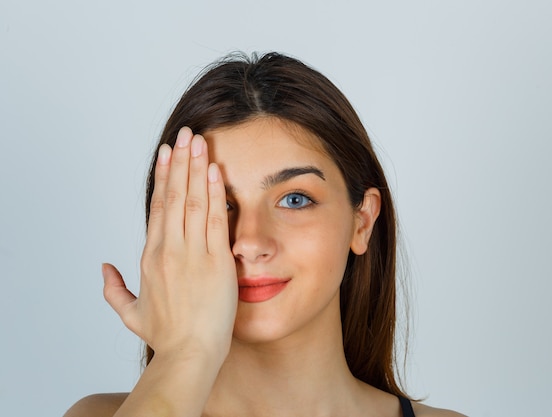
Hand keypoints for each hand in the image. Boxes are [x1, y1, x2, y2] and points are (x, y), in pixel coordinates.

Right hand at [102, 127, 237, 361]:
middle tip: (185, 135)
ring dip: (196, 169)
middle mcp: (169, 250)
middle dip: (180, 162)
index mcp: (151, 257)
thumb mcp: (130, 314)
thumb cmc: (166, 336)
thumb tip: (104, 267)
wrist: (189, 354)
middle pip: (174, 197)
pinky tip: (215, 171)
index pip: (157, 208)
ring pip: (192, 201)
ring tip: (199, 142)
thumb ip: (113, 289)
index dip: (163, 178)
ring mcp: (193, 254)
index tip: (167, 155)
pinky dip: (214, 193)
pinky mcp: (216, 261)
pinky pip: (215, 220)